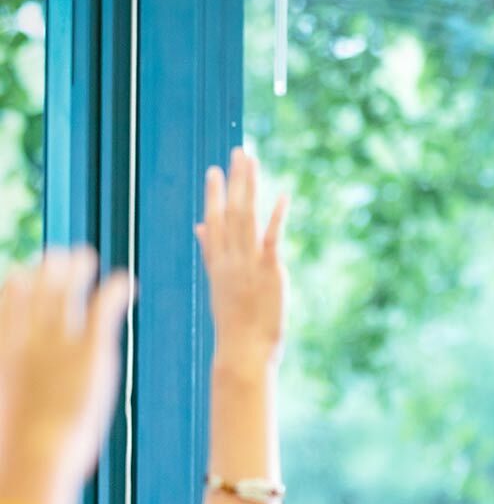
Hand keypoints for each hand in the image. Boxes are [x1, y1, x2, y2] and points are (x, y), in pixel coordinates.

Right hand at [0, 249, 133, 503]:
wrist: (35, 453)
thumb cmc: (19, 449)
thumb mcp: (10, 414)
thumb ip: (18, 396)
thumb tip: (16, 424)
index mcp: (5, 348)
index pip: (6, 303)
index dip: (17, 285)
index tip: (24, 275)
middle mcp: (27, 337)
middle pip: (35, 289)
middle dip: (46, 268)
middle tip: (60, 255)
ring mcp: (58, 341)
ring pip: (66, 290)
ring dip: (76, 269)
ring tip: (87, 255)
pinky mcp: (91, 350)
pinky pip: (103, 308)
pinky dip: (114, 291)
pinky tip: (126, 282)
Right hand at [196, 147, 288, 366]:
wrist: (242, 350)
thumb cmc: (235, 324)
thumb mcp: (220, 286)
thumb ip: (211, 253)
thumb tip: (201, 228)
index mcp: (218, 263)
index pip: (213, 221)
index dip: (214, 195)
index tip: (214, 170)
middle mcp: (230, 258)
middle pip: (229, 212)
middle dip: (234, 181)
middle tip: (239, 152)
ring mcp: (247, 263)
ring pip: (246, 217)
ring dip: (249, 187)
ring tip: (252, 161)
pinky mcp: (268, 271)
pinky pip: (272, 238)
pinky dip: (276, 216)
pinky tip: (283, 195)